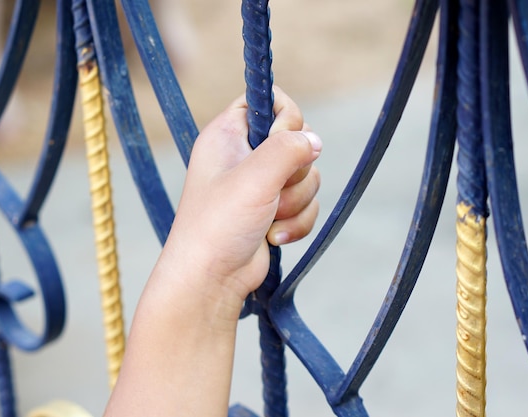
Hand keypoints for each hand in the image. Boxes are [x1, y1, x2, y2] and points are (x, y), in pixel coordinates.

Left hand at [153, 87, 321, 318]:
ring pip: (308, 175)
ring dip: (296, 203)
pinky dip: (297, 222)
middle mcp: (245, 155)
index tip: (280, 141)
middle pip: (297, 140)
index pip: (268, 100)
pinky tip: (274, 237)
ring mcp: (262, 184)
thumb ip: (288, 148)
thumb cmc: (219, 225)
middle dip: (294, 173)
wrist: (212, 279)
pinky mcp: (275, 209)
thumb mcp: (254, 177)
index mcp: (229, 134)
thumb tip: (315, 139)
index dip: (284, 118)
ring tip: (268, 219)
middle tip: (271, 191)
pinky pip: (308, 203)